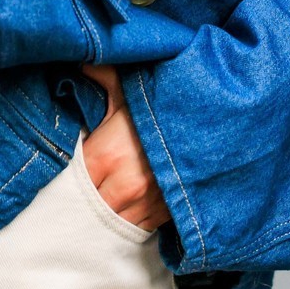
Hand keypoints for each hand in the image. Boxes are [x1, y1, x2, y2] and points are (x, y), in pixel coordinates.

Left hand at [79, 61, 171, 229]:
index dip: (73, 173)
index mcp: (107, 154)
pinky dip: (132, 218)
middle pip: (90, 205)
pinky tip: (131, 206)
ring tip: (110, 197)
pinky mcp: (164, 216)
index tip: (75, 167)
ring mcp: (145, 204)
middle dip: (88, 196)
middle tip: (89, 186)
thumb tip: (81, 60)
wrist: (217, 128)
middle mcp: (124, 185)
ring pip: (112, 221)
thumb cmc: (166, 108)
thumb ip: (103, 77)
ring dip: (109, 211)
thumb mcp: (131, 92)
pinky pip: (138, 227)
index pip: (74, 177)